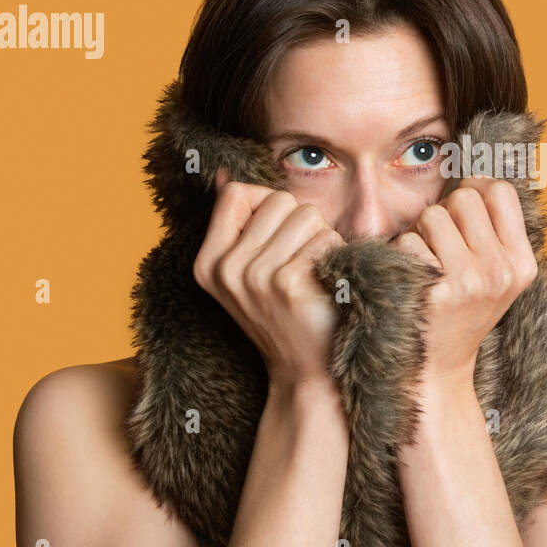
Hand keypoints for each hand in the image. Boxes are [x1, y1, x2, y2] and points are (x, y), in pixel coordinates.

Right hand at [192, 166, 346, 396]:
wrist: (309, 374)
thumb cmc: (288, 315)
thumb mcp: (249, 270)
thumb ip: (239, 222)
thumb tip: (223, 173)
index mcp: (208, 262)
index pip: (238, 193)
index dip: (269, 207)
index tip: (277, 244)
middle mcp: (225, 268)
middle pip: (279, 201)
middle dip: (302, 226)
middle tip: (301, 267)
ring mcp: (255, 277)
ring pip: (307, 215)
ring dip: (323, 241)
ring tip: (314, 277)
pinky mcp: (287, 284)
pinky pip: (325, 240)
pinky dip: (337, 258)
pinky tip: (327, 288)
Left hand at [392, 176, 537, 393]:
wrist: (435, 371)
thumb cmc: (460, 313)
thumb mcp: (495, 276)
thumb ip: (493, 229)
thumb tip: (475, 176)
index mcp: (522, 265)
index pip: (500, 191)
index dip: (476, 191)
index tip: (462, 214)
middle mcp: (500, 273)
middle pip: (464, 199)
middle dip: (445, 214)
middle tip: (440, 246)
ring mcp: (468, 283)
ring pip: (432, 216)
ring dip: (420, 233)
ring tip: (425, 263)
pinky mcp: (433, 293)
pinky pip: (408, 242)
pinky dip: (401, 256)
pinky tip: (410, 282)